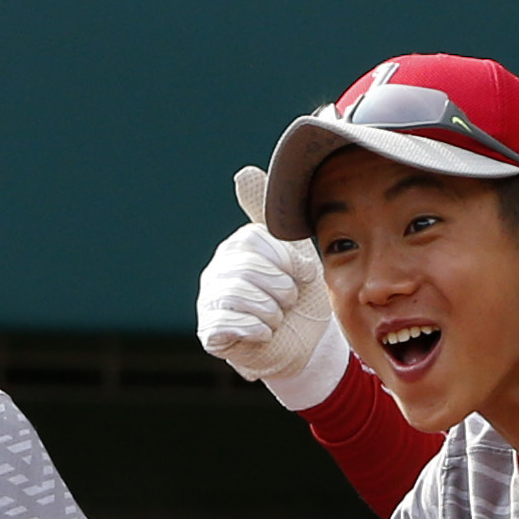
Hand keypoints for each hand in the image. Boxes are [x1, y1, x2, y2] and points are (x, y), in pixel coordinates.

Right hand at [200, 167, 347, 408]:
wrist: (308, 344)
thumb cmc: (303, 296)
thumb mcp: (297, 250)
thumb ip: (273, 216)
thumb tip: (242, 173)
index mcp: (236, 248)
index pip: (254, 239)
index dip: (285, 259)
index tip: (301, 275)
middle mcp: (216, 271)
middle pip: (247, 268)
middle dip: (281, 288)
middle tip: (289, 301)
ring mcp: (210, 302)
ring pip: (238, 296)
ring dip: (271, 311)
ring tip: (278, 318)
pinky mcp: (210, 333)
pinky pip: (228, 324)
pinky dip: (256, 330)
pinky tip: (266, 333)